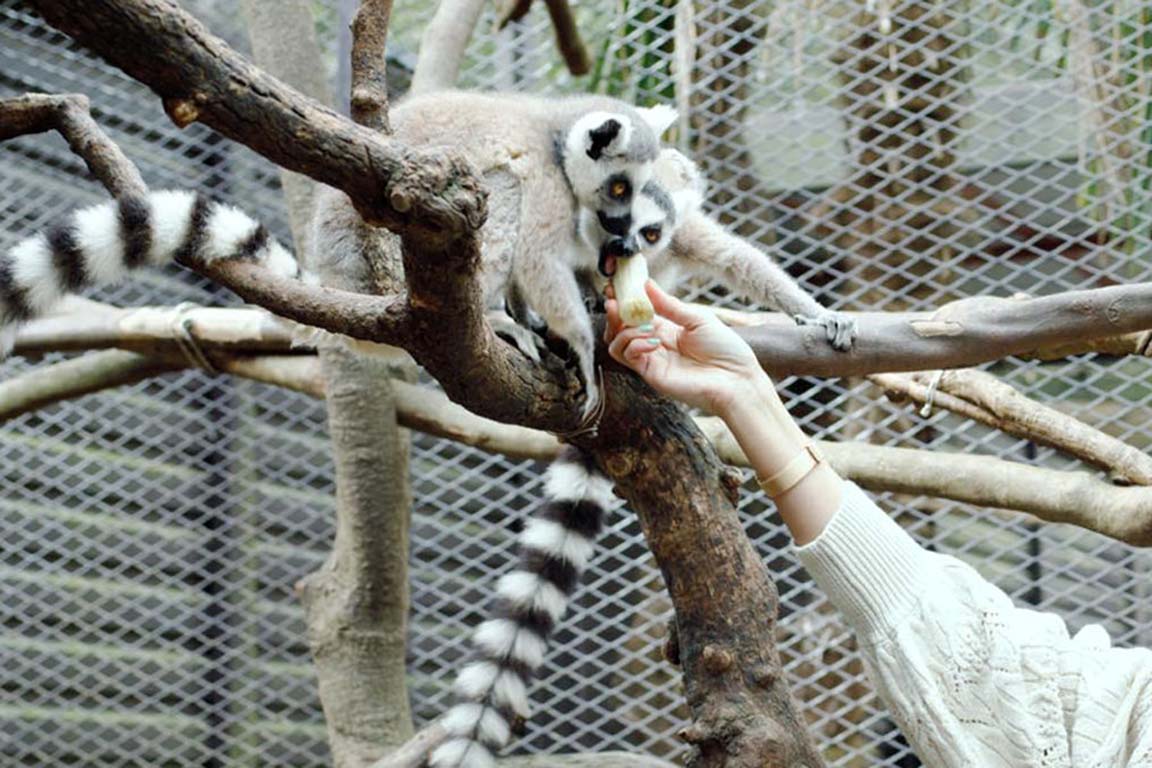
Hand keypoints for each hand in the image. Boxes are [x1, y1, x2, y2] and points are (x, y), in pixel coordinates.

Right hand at [605, 280, 767, 414]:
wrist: (736, 379)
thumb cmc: (725, 349)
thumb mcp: (697, 318)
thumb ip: (669, 304)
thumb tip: (646, 284)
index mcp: (666, 329)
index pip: (636, 313)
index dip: (624, 301)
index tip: (616, 286)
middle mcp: (654, 344)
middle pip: (620, 329)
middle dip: (615, 313)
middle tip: (614, 301)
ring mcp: (651, 360)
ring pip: (617, 344)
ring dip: (624, 329)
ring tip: (644, 325)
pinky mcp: (651, 374)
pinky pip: (628, 357)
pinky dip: (634, 344)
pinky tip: (654, 341)